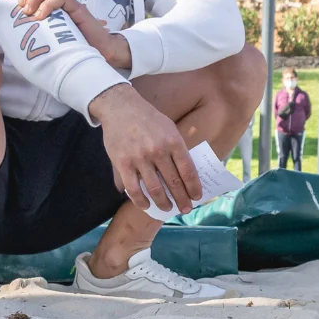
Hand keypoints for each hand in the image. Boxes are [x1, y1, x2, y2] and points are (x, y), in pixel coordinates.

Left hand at [11, 0, 130, 67]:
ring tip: (31, 13)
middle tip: (23, 7)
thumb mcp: (50, 30)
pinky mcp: (78, 9)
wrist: (99, 50)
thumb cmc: (73, 43)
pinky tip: (41, 17)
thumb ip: (39, 23)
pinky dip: (48, 4)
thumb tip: (18, 21)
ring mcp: (71, 3)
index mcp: (55, 2)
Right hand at [88, 83, 200, 213]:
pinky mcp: (122, 163)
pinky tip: (146, 206)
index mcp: (174, 141)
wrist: (121, 108)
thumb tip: (187, 171)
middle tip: (186, 209)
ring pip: (154, 188)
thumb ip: (177, 149)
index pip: (188, 170)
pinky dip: (140, 200)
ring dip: (163, 203)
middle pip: (173, 182)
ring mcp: (139, 158)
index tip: (198, 197)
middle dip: (182, 198)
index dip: (194, 186)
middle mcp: (158, 151)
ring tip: (168, 210)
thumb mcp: (170, 128)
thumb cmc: (149, 119)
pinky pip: (133, 188)